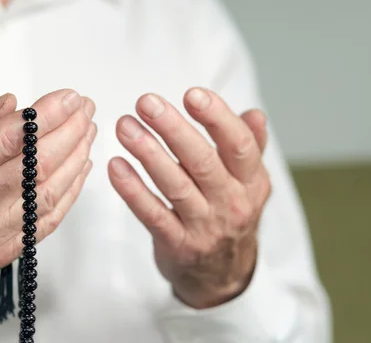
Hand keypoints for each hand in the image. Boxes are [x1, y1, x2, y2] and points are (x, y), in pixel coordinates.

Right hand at [0, 89, 96, 302]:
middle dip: (69, 131)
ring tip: (87, 131)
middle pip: (36, 166)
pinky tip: (81, 166)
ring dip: (76, 158)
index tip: (69, 98)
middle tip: (84, 109)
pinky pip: (47, 219)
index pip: (8, 139)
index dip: (46, 116)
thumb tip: (14, 104)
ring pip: (48, 192)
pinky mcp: (2, 252)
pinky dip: (70, 191)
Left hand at [108, 88, 269, 308]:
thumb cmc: (230, 215)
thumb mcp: (249, 182)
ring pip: (175, 186)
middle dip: (172, 129)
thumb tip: (255, 113)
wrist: (223, 275)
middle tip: (145, 102)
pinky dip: (132, 190)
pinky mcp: (177, 245)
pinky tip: (116, 166)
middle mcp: (231, 203)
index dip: (217, 118)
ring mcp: (204, 226)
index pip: (239, 145)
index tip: (191, 94)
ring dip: (147, 153)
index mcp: (251, 181)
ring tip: (124, 126)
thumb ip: (250, 146)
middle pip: (202, 161)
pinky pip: (152, 214)